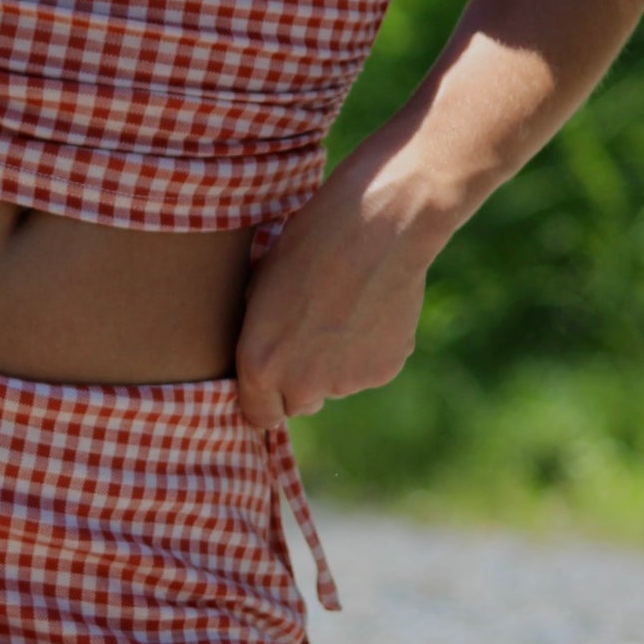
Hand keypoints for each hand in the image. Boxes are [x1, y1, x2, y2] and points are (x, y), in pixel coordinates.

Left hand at [235, 143, 444, 430]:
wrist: (373, 227)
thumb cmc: (306, 245)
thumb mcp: (259, 287)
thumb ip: (258, 333)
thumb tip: (262, 353)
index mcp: (261, 365)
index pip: (258, 416)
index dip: (264, 399)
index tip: (271, 383)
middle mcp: (302, 384)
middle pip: (299, 404)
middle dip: (301, 382)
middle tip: (310, 336)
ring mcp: (347, 382)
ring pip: (337, 385)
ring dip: (337, 363)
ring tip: (344, 308)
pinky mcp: (385, 370)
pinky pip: (370, 369)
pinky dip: (370, 350)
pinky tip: (370, 308)